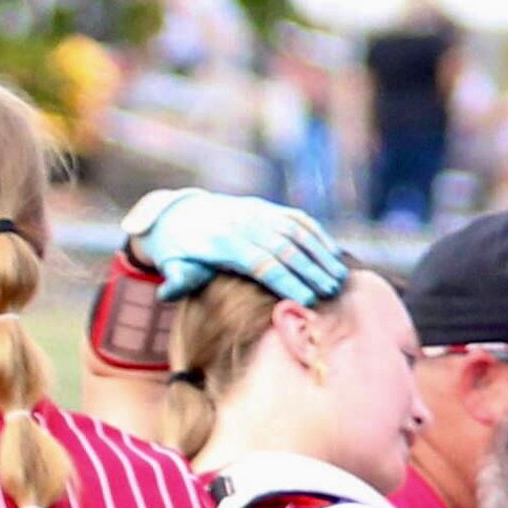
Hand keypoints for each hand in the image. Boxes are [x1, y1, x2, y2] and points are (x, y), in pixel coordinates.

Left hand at [122, 189, 347, 308]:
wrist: (179, 214)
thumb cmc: (180, 251)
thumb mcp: (172, 265)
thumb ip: (176, 280)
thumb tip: (167, 292)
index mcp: (223, 242)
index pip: (261, 263)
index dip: (286, 280)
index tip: (307, 299)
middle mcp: (244, 223)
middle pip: (284, 247)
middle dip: (311, 269)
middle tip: (332, 291)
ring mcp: (258, 212)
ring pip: (296, 231)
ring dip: (321, 253)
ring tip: (340, 276)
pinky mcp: (267, 208)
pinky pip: (297, 219)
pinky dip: (317, 235)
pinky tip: (334, 253)